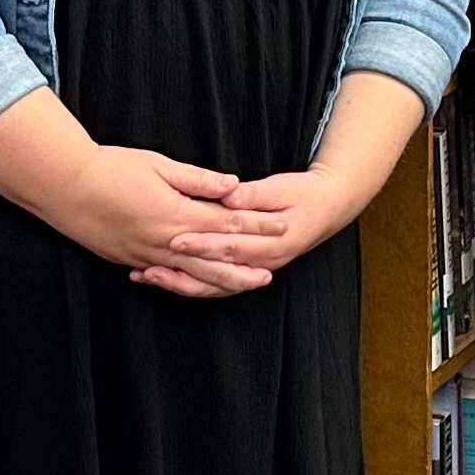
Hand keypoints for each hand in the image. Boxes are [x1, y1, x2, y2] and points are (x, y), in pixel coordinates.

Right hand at [51, 145, 289, 298]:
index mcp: (178, 214)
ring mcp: (147, 256)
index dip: (256, 225)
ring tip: (244, 285)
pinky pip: (166, 278)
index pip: (227, 223)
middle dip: (245, 266)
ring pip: (192, 276)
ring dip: (221, 282)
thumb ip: (199, 179)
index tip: (281, 225)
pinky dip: (186, 285)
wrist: (66, 187)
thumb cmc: (113, 169)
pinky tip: (198, 287)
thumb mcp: (160, 166)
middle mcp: (166, 242)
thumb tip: (233, 185)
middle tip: (272, 272)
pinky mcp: (130, 260)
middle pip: (215, 260)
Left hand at [158, 162, 361, 281]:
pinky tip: (166, 278)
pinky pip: (218, 286)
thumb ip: (254, 194)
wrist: (326, 209)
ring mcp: (256, 272)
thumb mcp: (282, 188)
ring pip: (214, 287)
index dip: (203, 245)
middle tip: (149, 266)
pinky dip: (191, 285)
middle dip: (181, 272)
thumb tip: (230, 193)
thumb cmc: (303, 194)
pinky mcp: (248, 273)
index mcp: (274, 243)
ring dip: (181, 284)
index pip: (232, 247)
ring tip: (148, 276)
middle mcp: (265, 264)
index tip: (177, 240)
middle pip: (218, 275)